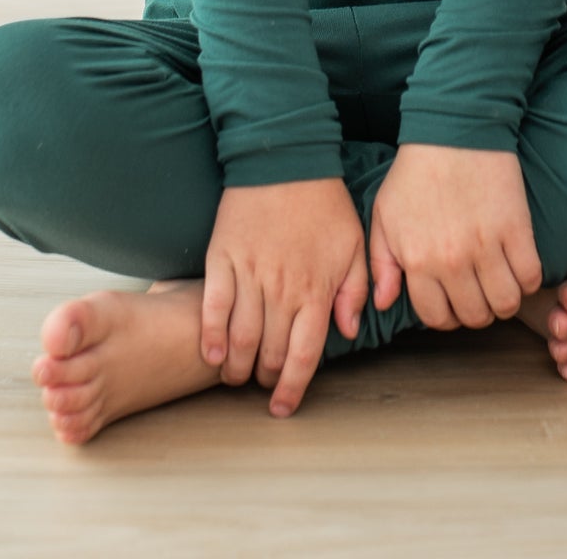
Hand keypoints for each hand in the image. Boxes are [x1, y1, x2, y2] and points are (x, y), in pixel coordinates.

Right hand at [200, 176, 370, 416]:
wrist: (286, 159)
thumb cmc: (324, 203)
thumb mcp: (356, 244)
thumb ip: (356, 290)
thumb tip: (349, 330)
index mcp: (316, 290)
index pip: (303, 355)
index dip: (292, 389)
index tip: (284, 407)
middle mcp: (282, 289)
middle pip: (269, 353)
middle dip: (264, 379)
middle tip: (261, 384)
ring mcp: (250, 274)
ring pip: (240, 338)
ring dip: (236, 367)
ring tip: (235, 376)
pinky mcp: (222, 258)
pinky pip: (213, 305)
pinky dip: (210, 334)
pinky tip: (211, 354)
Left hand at [369, 144, 544, 330]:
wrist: (453, 130)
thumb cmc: (414, 173)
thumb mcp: (384, 216)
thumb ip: (381, 264)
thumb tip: (383, 302)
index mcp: (417, 261)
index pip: (437, 317)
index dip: (446, 316)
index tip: (453, 302)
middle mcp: (452, 261)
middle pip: (475, 316)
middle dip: (476, 311)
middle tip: (478, 292)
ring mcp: (487, 246)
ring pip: (506, 304)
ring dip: (504, 300)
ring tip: (499, 283)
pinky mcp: (516, 229)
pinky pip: (531, 277)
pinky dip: (528, 280)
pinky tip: (518, 267)